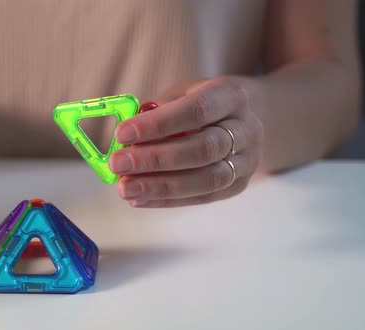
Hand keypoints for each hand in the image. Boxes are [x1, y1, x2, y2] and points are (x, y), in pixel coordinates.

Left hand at [110, 77, 263, 207]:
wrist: (246, 120)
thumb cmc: (203, 104)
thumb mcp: (183, 94)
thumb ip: (157, 112)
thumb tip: (125, 141)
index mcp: (230, 96)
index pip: (197, 110)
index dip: (158, 124)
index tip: (122, 133)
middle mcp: (246, 129)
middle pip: (204, 149)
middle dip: (156, 159)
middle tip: (118, 164)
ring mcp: (247, 161)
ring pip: (207, 179)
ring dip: (160, 186)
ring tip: (125, 188)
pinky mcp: (238, 186)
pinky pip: (202, 197)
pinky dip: (167, 200)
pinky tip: (139, 198)